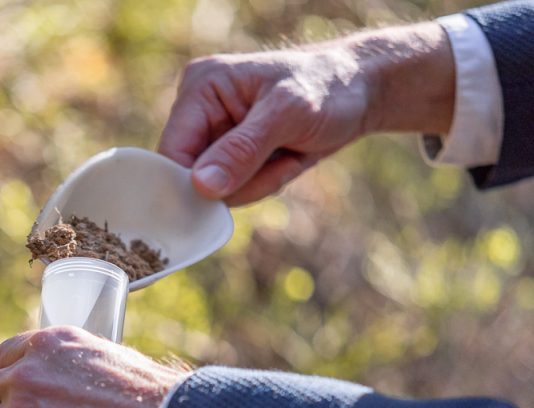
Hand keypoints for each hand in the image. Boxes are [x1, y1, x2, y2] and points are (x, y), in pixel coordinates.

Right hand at [160, 22, 454, 204]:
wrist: (361, 92)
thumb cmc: (328, 88)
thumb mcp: (288, 114)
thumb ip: (243, 150)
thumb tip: (201, 187)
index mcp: (201, 87)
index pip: (172, 152)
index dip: (192, 183)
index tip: (230, 194)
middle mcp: (199, 111)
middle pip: (192, 177)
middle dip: (241, 180)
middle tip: (282, 159)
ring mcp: (214, 135)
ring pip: (216, 190)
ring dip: (258, 183)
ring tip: (289, 155)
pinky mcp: (230, 154)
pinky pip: (234, 191)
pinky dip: (264, 184)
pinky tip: (285, 160)